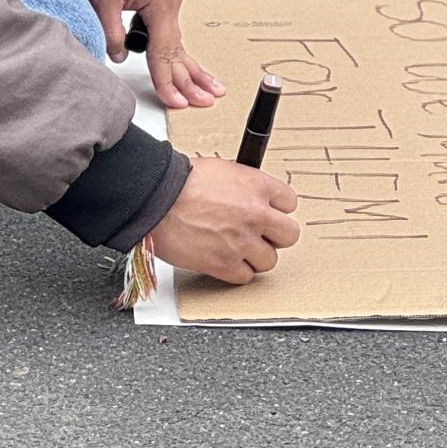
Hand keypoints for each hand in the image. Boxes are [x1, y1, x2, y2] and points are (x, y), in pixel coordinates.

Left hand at [73, 0, 225, 111]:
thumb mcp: (102, 0)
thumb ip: (111, 33)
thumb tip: (116, 56)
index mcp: (161, 3)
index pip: (163, 53)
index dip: (167, 80)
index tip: (175, 102)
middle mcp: (171, 1)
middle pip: (180, 50)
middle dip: (192, 79)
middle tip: (208, 101)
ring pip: (177, 41)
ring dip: (190, 66)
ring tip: (210, 87)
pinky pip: (170, 29)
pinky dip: (174, 48)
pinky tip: (185, 64)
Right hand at [149, 155, 301, 284]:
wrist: (156, 199)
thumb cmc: (181, 181)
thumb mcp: (223, 170)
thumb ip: (246, 186)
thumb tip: (255, 197)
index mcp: (257, 186)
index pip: (290, 203)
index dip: (277, 209)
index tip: (269, 213)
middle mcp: (256, 215)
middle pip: (289, 235)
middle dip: (274, 235)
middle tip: (258, 234)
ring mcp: (242, 241)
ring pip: (269, 260)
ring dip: (255, 256)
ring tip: (236, 247)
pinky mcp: (224, 264)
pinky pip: (245, 276)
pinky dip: (235, 271)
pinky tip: (223, 258)